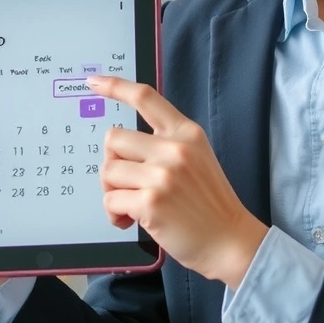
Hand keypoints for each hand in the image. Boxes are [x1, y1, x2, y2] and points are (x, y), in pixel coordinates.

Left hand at [88, 76, 268, 289]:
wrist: (230, 241)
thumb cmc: (209, 204)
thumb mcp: (197, 158)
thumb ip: (166, 143)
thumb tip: (121, 143)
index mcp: (186, 132)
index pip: (145, 97)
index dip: (115, 86)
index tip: (93, 82)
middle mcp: (174, 148)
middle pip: (114, 138)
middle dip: (112, 163)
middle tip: (126, 183)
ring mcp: (163, 175)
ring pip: (108, 171)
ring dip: (113, 192)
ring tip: (131, 206)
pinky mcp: (151, 202)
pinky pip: (111, 200)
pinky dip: (114, 214)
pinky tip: (130, 221)